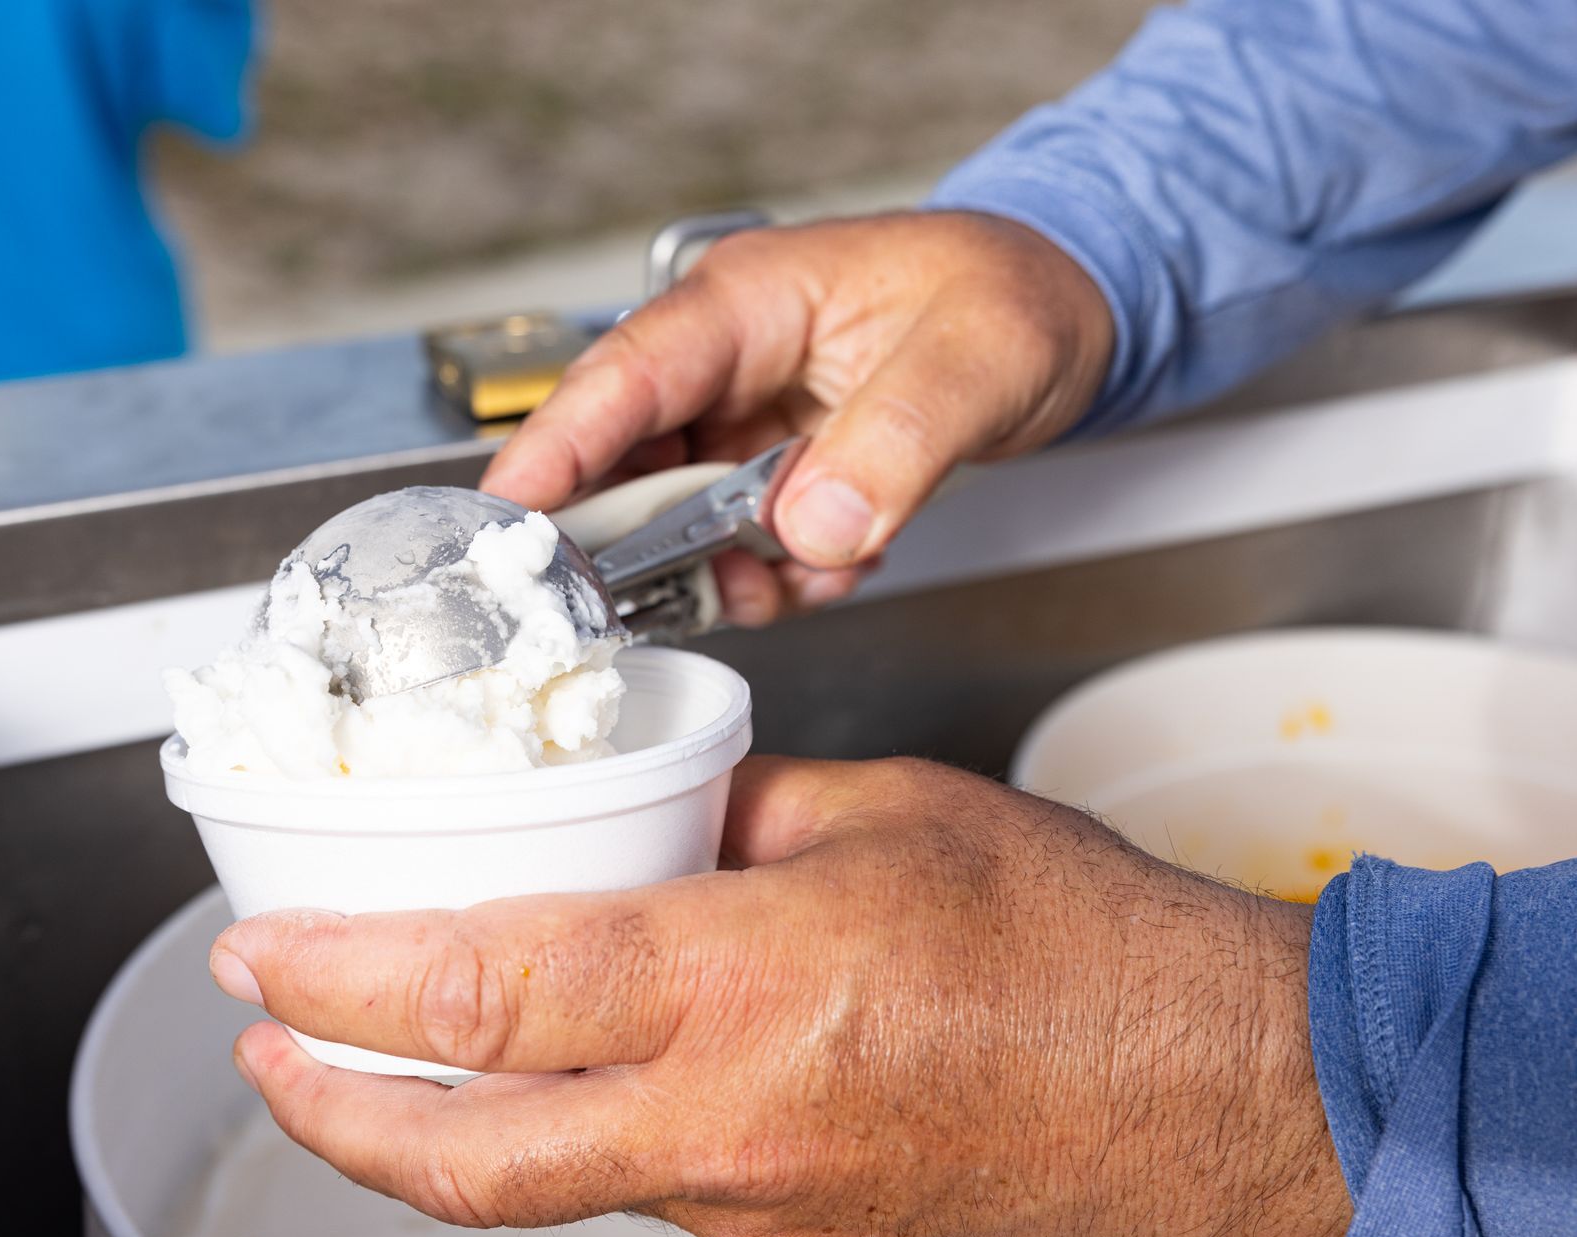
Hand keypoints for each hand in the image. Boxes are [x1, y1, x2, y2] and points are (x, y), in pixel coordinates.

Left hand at [210, 757, 1349, 1236]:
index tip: (265, 952)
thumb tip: (647, 809)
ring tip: (398, 1048)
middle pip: (462, 1159)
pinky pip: (649, 1195)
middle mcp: (736, 1127)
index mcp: (752, 987)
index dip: (341, 979)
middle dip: (331, 1110)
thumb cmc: (1088, 948)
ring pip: (547, 1183)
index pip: (486, 992)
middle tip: (267, 1045)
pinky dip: (577, 1138)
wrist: (1224, 1101)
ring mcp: (763, 1217)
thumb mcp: (893, 817)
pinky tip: (582, 1077)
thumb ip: (736, 811)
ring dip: (447, 1125)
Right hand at [480, 212, 1113, 624]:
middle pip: (626, 462)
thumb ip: (896, 442)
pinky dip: (775, 576)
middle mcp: (728, 362)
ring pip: (676, 520)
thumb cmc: (1018, 297)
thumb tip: (811, 523)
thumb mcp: (979, 359)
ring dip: (725, 570)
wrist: (1067, 319)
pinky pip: (735, 548)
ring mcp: (745, 423)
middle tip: (654, 600)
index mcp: (751, 301)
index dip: (557, 449)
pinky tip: (836, 559)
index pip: (627, 375)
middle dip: (643, 542)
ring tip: (800, 573)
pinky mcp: (771, 474)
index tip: (510, 521)